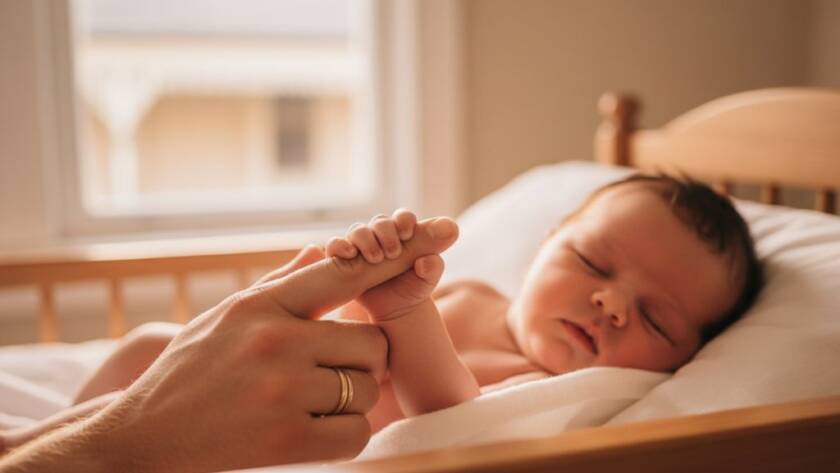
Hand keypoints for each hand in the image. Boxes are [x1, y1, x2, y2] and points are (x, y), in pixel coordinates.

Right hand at [0, 222, 457, 472]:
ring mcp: (281, 390)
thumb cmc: (190, 371)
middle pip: (371, 341)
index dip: (399, 253)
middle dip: (363, 360)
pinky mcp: (285, 440)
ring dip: (352, 397)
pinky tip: (312, 430)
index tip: (443, 231)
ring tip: (311, 401)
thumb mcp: (226, 315)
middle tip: (331, 371)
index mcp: (261, 304)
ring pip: (367, 386)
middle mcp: (275, 339)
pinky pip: (356, 432)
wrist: (140, 437)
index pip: (346, 271)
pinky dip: (346, 433)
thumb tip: (327, 248)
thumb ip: (283, 282)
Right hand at [326, 210, 451, 320]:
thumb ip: (434, 265)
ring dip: (366, 241)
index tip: (408, 234)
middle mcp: (381, 235)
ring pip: (358, 230)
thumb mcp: (429, 279)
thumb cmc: (415, 288)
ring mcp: (362, 246)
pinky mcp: (344, 259)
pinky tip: (350, 254)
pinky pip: (335, 245)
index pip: (402, 216)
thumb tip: (429, 259)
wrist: (396, 309)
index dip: (404, 220)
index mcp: (404, 233)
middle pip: (379, 221)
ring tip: (377, 259)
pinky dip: (340, 246)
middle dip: (386, 233)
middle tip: (394, 253)